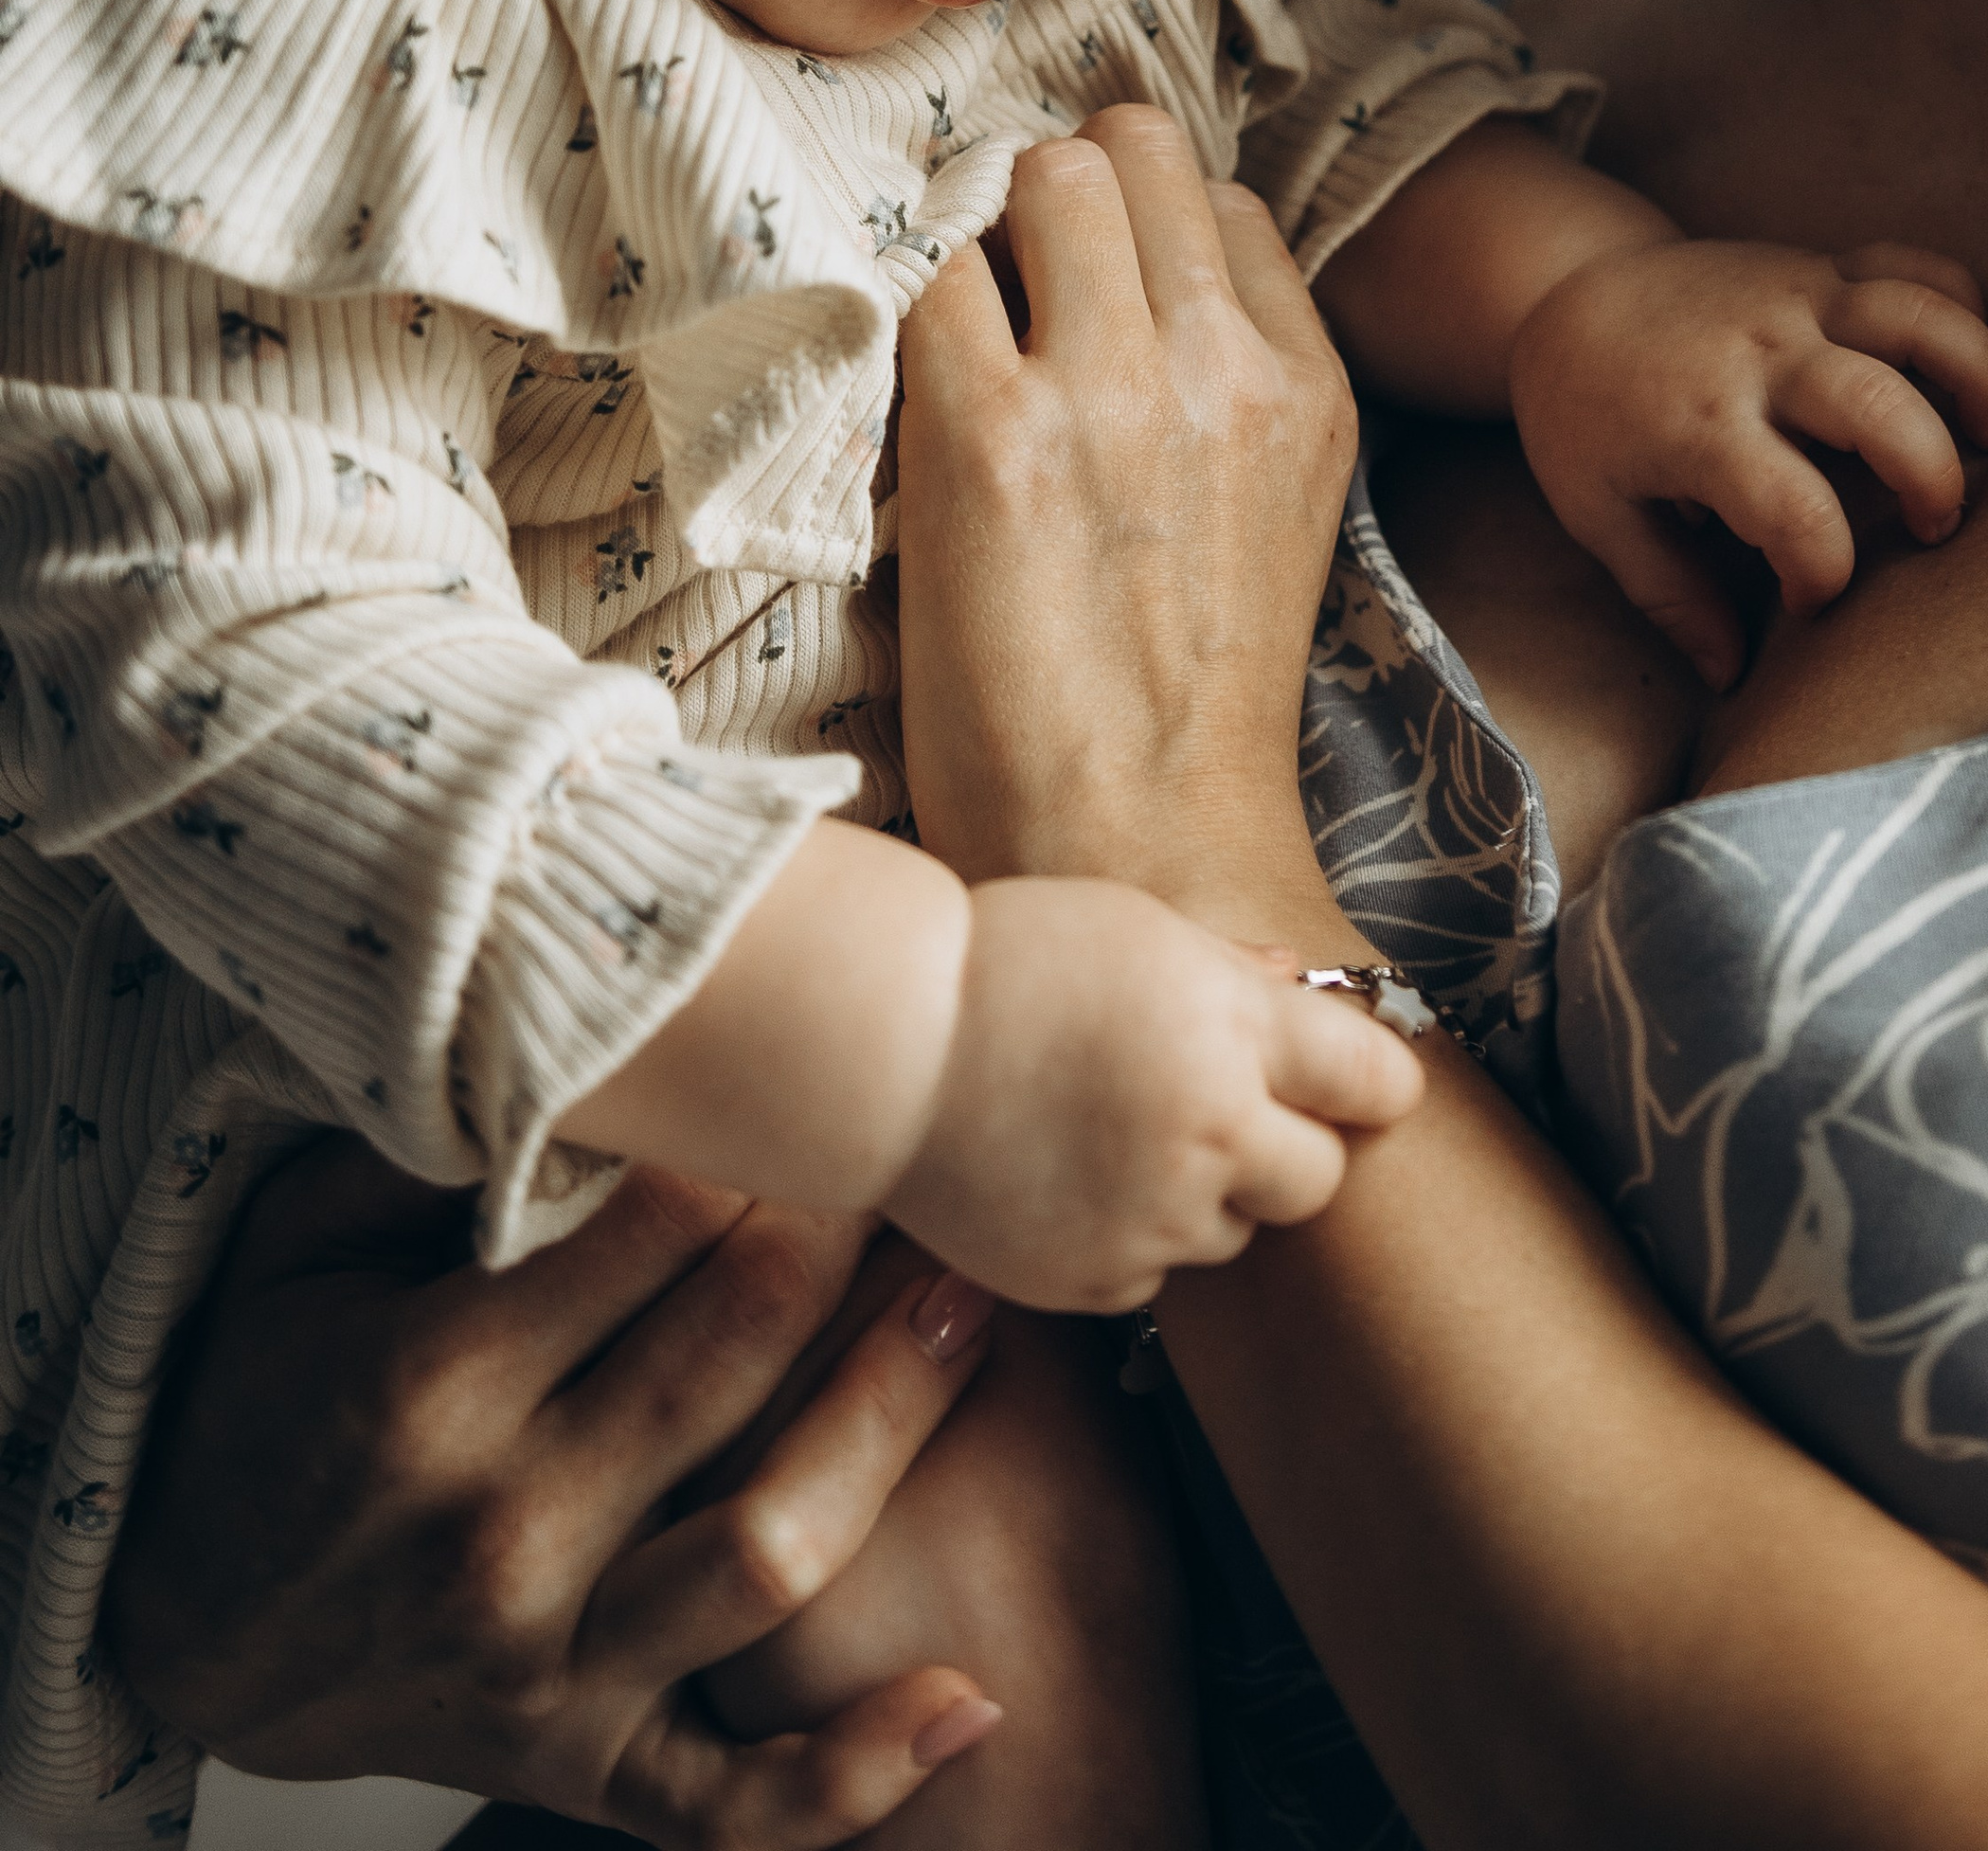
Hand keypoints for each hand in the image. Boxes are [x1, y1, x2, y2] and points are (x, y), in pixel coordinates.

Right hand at [106, 1137, 1003, 1846]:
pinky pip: (732, 1800)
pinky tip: (968, 1702)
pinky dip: (854, 1773)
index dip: (759, 1139)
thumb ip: (432, 1154)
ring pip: (775, 1549)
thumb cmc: (250, 1400)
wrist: (171, 1624)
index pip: (657, 1227)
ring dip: (894, 1421)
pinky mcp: (578, 1764)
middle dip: (846, 1237)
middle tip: (921, 1149)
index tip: (818, 1082)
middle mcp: (500, 1532)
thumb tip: (577, 1055)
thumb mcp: (295, 1244)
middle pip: (736, 1354)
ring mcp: (549, 1667)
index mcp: (428, 1385)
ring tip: (971, 1308)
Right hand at [890, 875, 1420, 1313]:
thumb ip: (1236, 973)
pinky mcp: (1092, 1284)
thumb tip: (1304, 990)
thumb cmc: (1006, 961)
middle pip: (1317, 1182)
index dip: (1375, 1083)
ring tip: (1113, 1134)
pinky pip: (1151, 1277)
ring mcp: (1151, 1222)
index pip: (1375, 1080)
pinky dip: (1129, 1240)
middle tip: (1225, 1110)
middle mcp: (1209, 1134)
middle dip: (1288, 1150)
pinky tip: (1068, 1178)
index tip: (1363, 1083)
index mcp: (1230, 1032)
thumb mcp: (1139, 928)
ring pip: (1231, 1234)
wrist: (880, 1047)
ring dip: (1202, 1196)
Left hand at [896, 102, 1361, 916]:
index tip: (1086, 280)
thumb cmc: (1181, 709)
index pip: (1221, 206)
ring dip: (984, 226)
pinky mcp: (989, 437)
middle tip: (1001, 274)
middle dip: (1056, 193)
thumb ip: (1229, 391)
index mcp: (1307, 389)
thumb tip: (1126, 289)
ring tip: (952, 322)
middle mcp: (1223, 366)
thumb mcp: (1272, 519)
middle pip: (1130, 156)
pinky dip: (905, 309)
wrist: (1143, 856)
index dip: (1138, 226)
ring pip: (1042, 180)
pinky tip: (895, 383)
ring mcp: (1109, 392)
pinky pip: (930, 281)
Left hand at [1507, 236, 1987, 688]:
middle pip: (1878, 407)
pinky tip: (1963, 363)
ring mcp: (1795, 298)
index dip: (1821, 574)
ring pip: (1917, 316)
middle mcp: (1757, 356)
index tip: (1810, 600)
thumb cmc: (1583, 416)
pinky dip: (1959, 302)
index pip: (1793, 511)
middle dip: (1930, 479)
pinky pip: (1912, 266)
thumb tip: (1729, 676)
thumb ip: (1669, 596)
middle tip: (1933, 528)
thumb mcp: (1599, 514)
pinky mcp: (1818, 266)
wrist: (1564, 288)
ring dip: (1976, 375)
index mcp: (1698, 427)